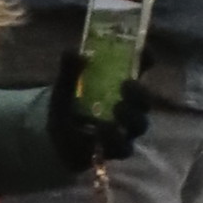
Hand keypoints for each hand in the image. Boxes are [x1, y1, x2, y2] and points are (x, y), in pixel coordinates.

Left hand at [46, 42, 151, 175]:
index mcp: (118, 86)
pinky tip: (101, 132)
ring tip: (116, 109)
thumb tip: (74, 52)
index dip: (146, 59)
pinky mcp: (117, 149)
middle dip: (139, 92)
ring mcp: (124, 130)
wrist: (57, 144)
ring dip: (130, 115)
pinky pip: (124, 147)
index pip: (139, 69)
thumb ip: (69, 72)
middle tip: (126, 85)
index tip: (145, 54)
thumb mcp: (63, 90)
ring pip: (140, 124)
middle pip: (145, 99)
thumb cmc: (67, 110)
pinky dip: (115, 139)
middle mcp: (127, 107)